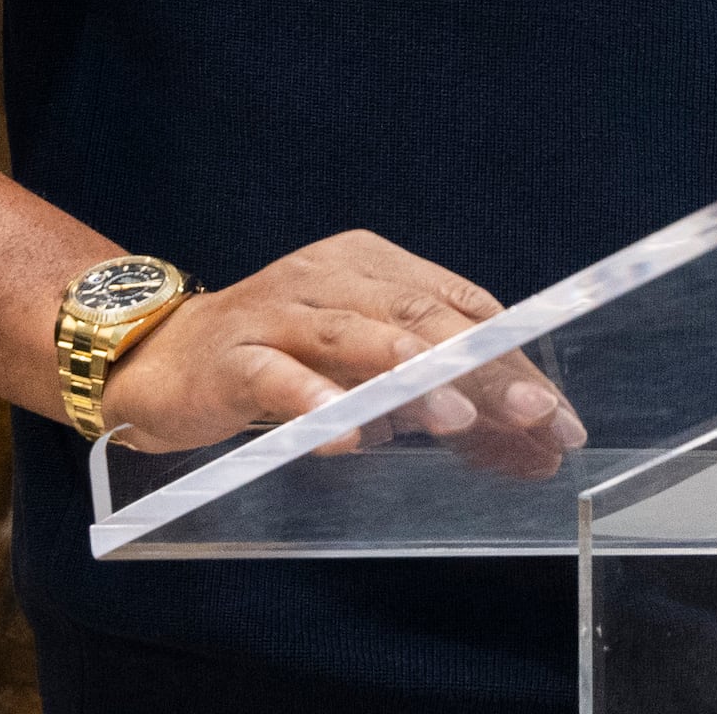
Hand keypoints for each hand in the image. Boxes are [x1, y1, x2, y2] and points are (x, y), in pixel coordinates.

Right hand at [94, 229, 583, 475]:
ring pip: (357, 336)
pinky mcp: (230, 355)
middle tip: (534, 415)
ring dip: (412, 377)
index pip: (464, 308)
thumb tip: (530, 450)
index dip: (516, 360)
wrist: (158, 358)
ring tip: (458, 418)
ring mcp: (280, 311)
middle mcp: (333, 276)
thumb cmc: (280, 363)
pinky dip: (315, 404)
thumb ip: (440, 402)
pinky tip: (349, 436)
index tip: (558, 420)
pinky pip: (276, 377)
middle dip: (485, 367)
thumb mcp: (367, 377)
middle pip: (424, 317)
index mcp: (376, 265)